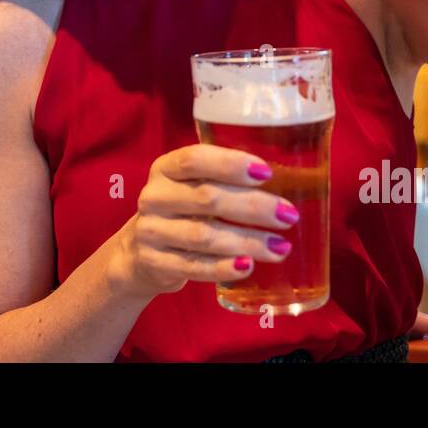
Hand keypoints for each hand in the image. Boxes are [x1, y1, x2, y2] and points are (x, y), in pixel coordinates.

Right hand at [109, 144, 297, 298]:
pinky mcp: (154, 263)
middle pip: (206, 198)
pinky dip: (223, 268)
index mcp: (165, 168)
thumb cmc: (181, 211)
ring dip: (247, 241)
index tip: (266, 172)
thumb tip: (287, 181)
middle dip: (253, 207)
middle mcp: (154, 196)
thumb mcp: (191, 186)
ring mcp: (151, 231)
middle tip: (288, 216)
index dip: (230, 164)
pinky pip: (194, 266)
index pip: (194, 159)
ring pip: (204, 236)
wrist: (140, 252)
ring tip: (280, 247)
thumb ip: (224, 180)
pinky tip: (248, 266)